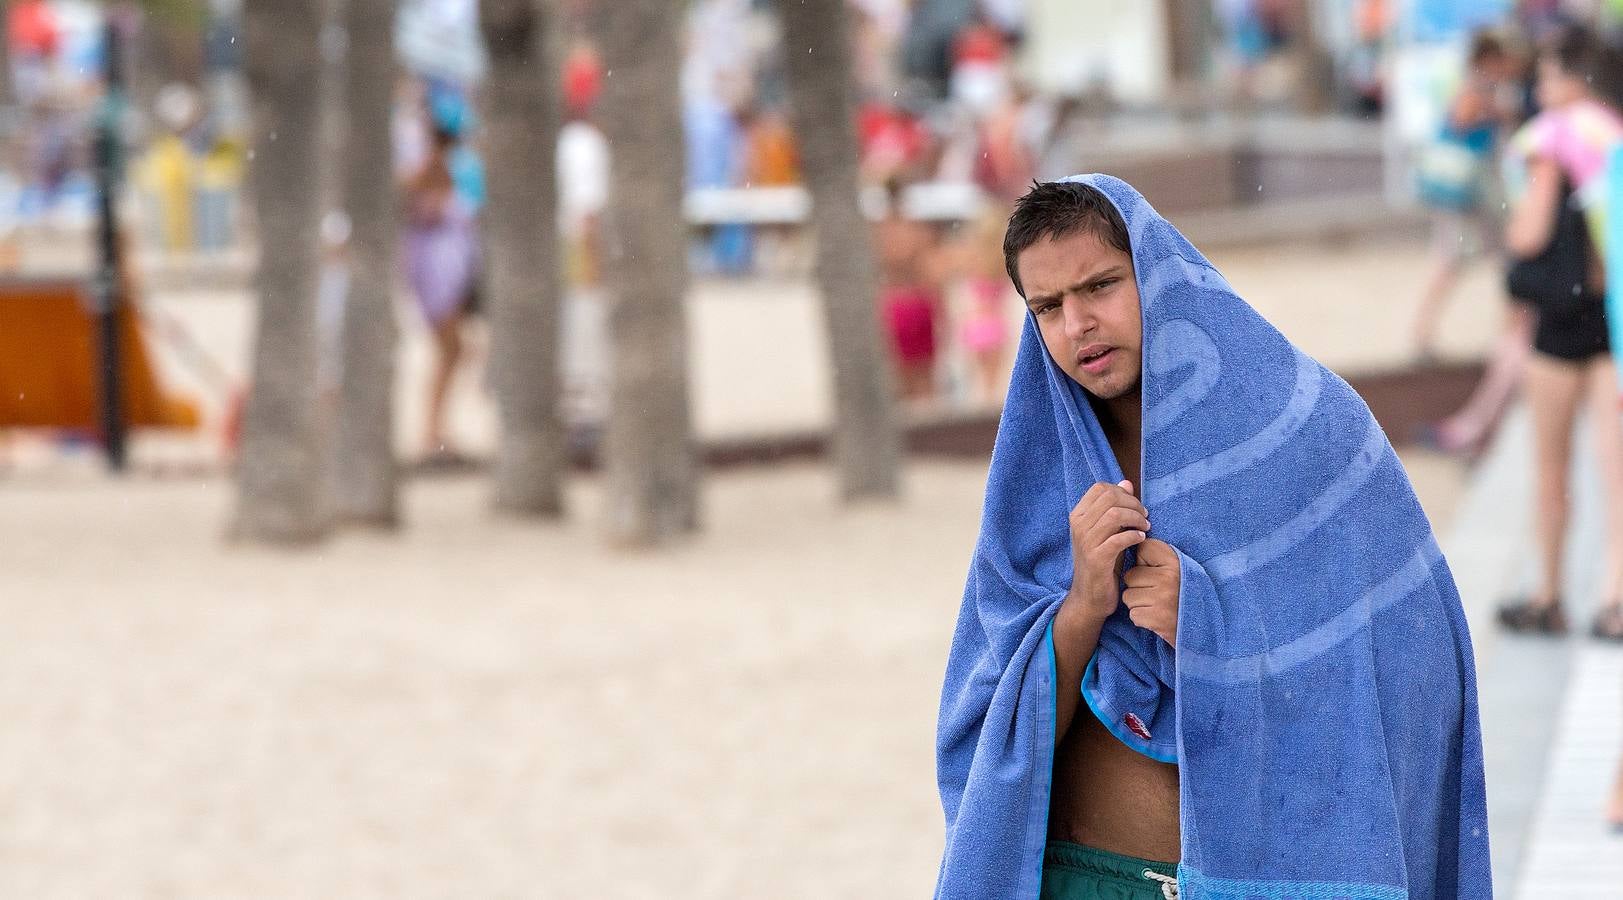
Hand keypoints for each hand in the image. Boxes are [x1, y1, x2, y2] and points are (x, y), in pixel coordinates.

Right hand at [1065, 480, 1149, 621]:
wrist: (1089, 596)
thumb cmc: (1101, 562)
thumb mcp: (1106, 531)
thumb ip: (1114, 507)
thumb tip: (1126, 482)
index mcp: (1078, 516)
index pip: (1100, 488)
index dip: (1122, 492)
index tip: (1135, 506)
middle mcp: (1078, 525)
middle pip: (1109, 498)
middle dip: (1133, 504)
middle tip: (1145, 517)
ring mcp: (1086, 542)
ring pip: (1115, 514)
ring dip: (1136, 519)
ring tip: (1145, 528)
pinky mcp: (1097, 558)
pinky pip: (1119, 538)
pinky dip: (1134, 536)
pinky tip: (1141, 540)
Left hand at [1123, 538, 1179, 646]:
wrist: (1203, 627)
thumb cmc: (1184, 594)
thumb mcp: (1178, 569)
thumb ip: (1157, 557)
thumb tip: (1129, 545)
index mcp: (1175, 561)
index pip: (1143, 548)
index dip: (1144, 562)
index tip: (1157, 571)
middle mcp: (1168, 577)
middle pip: (1130, 576)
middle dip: (1138, 586)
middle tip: (1158, 594)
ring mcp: (1162, 598)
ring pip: (1128, 596)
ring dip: (1138, 604)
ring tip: (1158, 606)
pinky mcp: (1156, 618)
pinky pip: (1133, 614)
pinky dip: (1142, 618)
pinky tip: (1157, 618)